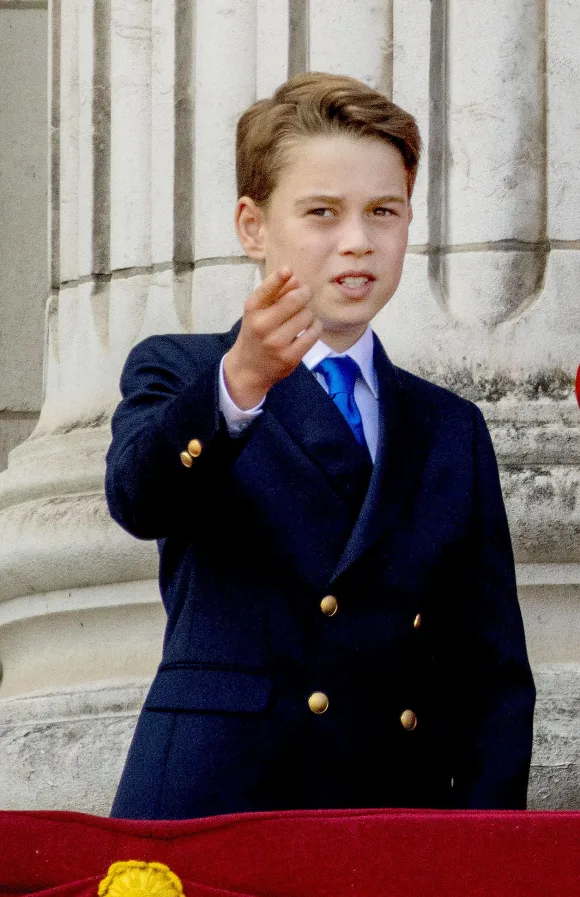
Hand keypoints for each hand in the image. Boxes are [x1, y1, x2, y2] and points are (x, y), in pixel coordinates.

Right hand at [223, 268, 322, 409]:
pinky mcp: (290, 357)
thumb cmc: (255, 334)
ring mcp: (277, 342)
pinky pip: (313, 333)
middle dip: (305, 293)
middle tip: (305, 294)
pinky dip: (315, 327)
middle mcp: (262, 325)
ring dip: (308, 313)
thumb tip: (294, 277)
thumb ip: (275, 293)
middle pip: (296, 300)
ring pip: (307, 315)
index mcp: (252, 310)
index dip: (279, 277)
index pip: (267, 290)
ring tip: (302, 317)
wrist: (248, 369)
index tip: (288, 270)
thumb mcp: (258, 312)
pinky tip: (309, 328)